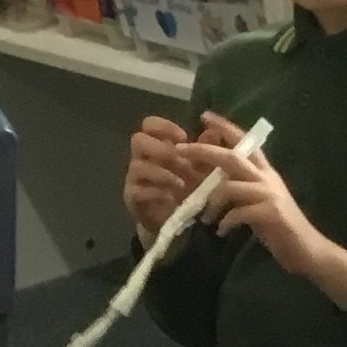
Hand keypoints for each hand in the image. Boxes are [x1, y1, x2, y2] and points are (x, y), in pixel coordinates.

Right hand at [123, 113, 213, 238]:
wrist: (177, 221)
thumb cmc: (188, 190)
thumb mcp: (201, 169)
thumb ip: (205, 150)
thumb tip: (214, 131)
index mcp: (156, 145)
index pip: (149, 124)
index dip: (164, 126)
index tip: (184, 136)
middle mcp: (141, 158)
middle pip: (137, 140)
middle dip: (161, 149)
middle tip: (182, 161)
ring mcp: (135, 178)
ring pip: (137, 166)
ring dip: (162, 173)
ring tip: (182, 184)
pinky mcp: (133, 198)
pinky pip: (137, 190)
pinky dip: (156, 192)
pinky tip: (171, 198)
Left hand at [191, 125, 346, 305]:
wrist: (307, 250)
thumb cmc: (279, 227)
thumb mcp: (258, 201)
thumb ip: (240, 186)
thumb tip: (212, 177)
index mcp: (265, 172)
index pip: (245, 141)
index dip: (225, 127)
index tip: (205, 115)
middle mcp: (268, 178)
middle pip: (232, 157)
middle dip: (204, 151)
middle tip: (181, 150)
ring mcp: (270, 195)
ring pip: (230, 186)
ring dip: (211, 202)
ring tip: (205, 218)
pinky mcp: (271, 214)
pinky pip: (239, 212)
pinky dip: (226, 222)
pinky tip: (221, 231)